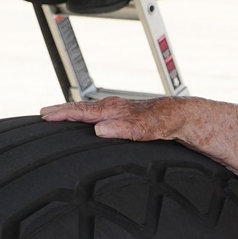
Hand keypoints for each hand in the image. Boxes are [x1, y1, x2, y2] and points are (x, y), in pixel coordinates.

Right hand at [40, 95, 190, 142]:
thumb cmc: (176, 121)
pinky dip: (91, 120)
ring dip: (76, 115)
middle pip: (85, 109)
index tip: (45, 117)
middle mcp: (119, 110)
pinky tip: (91, 126)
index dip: (64, 114)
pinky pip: (105, 119)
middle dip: (63, 111)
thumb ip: (128, 128)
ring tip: (59, 117)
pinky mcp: (131, 121)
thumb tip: (99, 129)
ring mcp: (125, 114)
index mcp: (120, 111)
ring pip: (94, 112)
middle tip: (42, 114)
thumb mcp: (153, 128)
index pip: (85, 111)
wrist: (194, 118)